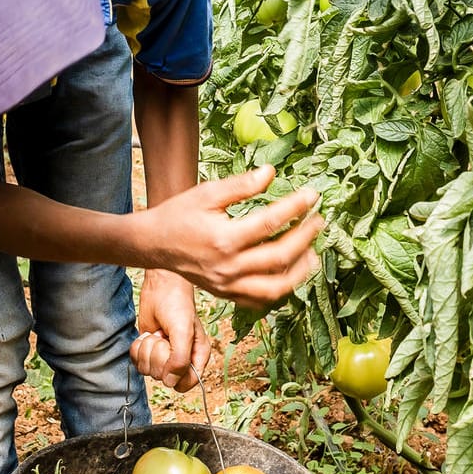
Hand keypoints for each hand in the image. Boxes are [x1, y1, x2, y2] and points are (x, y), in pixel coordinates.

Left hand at [132, 270, 208, 390]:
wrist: (160, 288)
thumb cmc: (178, 305)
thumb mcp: (184, 332)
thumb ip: (180, 359)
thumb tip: (170, 383)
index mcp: (197, 357)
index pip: (186, 383)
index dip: (175, 374)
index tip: (171, 355)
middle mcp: (181, 360)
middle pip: (163, 377)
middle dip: (158, 355)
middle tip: (164, 337)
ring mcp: (163, 357)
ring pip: (147, 370)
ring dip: (147, 350)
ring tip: (157, 334)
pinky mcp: (147, 351)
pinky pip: (137, 362)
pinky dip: (138, 348)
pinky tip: (147, 335)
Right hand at [145, 166, 322, 307]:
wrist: (154, 244)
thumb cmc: (180, 215)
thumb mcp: (207, 193)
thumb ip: (241, 185)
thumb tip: (271, 173)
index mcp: (224, 239)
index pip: (270, 223)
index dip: (295, 208)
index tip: (312, 196)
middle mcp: (228, 267)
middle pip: (279, 257)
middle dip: (305, 238)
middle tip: (319, 221)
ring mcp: (228, 285)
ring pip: (275, 287)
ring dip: (300, 271)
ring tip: (313, 253)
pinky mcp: (227, 295)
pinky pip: (260, 300)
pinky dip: (280, 290)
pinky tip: (291, 274)